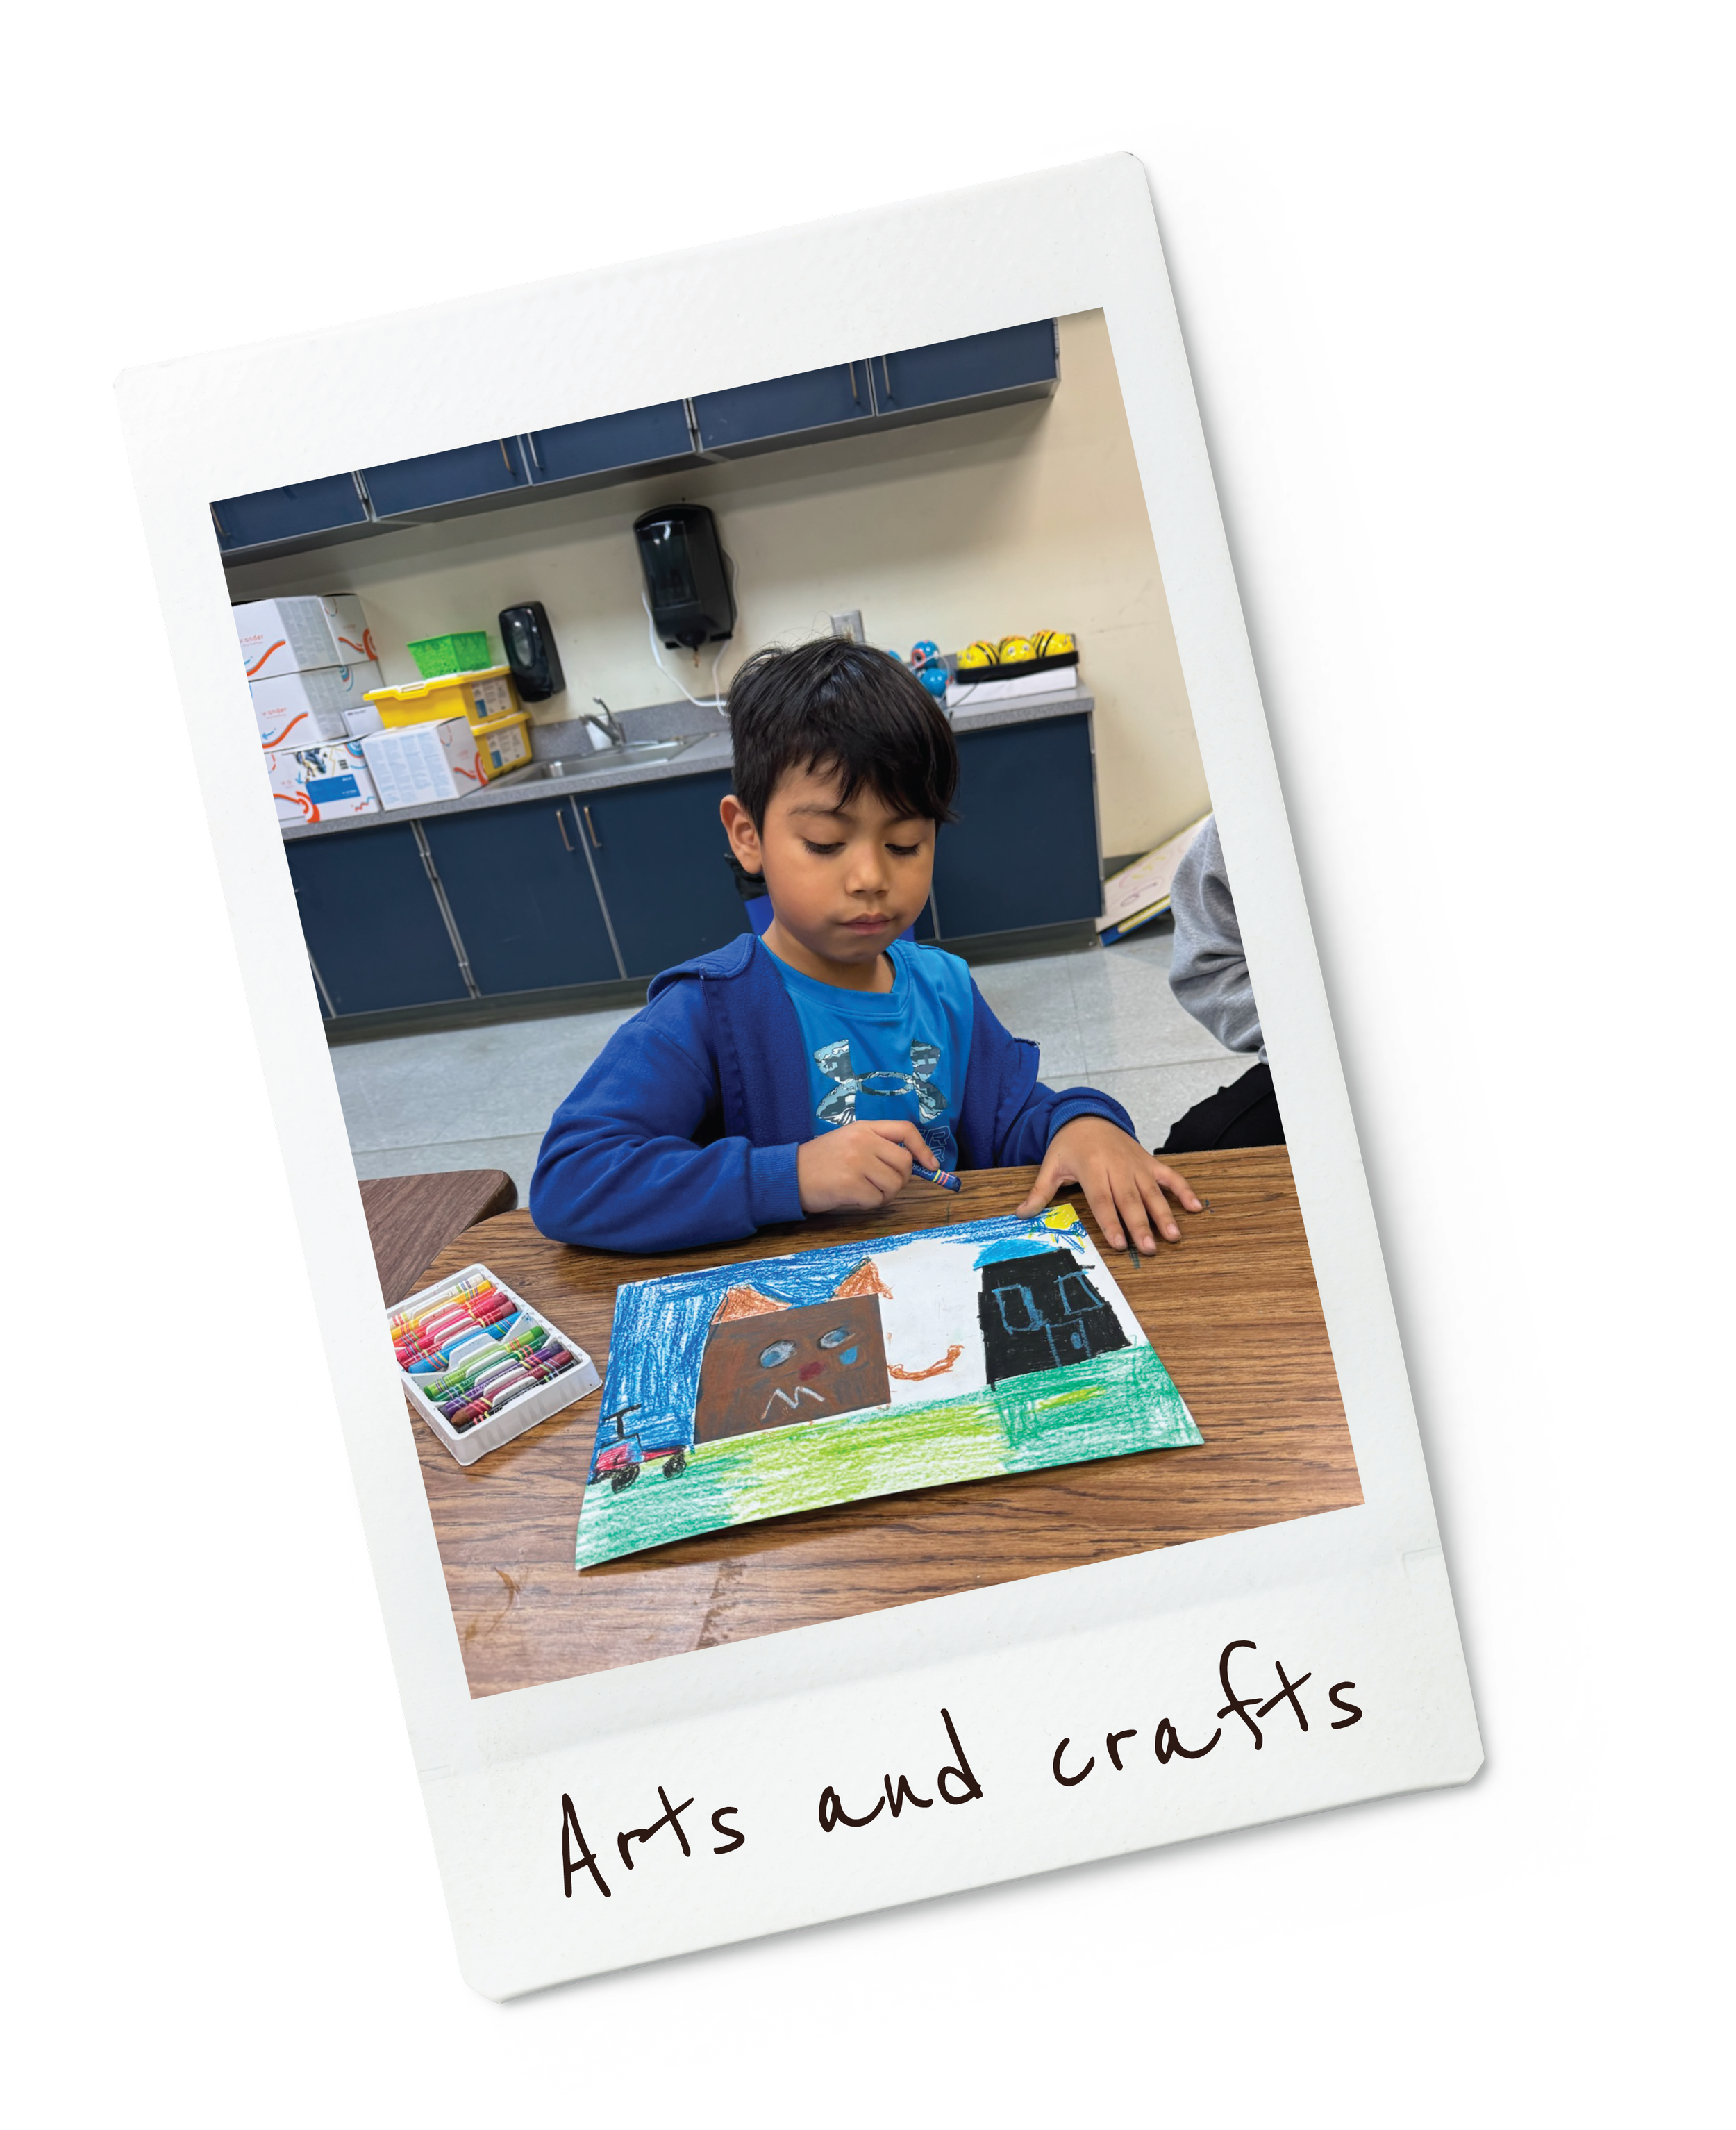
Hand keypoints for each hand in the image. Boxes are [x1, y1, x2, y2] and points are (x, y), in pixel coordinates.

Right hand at [797, 1120, 939, 1212]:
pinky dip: (868, 1203)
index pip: (905, 1130)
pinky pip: (876, 1200)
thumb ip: (877, 1147)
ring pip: (893, 1184)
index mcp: (864, 1127)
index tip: (930, 1165)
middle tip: (883, 1185)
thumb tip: (914, 1166)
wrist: (788, 1175)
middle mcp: (862, 1141)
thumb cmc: (821, 1162)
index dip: (923, 1149)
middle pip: (904, 1163)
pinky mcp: (850, 1183)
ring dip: (883, 1194)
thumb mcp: (849, 1141)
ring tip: (863, 1191)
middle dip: (900, 1179)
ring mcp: (856, 1161)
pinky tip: (851, 1197)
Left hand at [1015, 1117, 1202, 1251]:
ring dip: (1164, 1214)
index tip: (1120, 1243)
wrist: (1089, 1116)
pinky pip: (1170, 1176)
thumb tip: (1021, 1215)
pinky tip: (1195, 1208)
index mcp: (1092, 1168)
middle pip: (1130, 1200)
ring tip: (1173, 1236)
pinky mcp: (1149, 1162)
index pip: (1103, 1200)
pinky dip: (1183, 1190)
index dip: (1111, 1222)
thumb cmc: (1069, 1145)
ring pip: (1152, 1192)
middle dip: (1140, 1225)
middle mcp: (1117, 1166)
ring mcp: (1136, 1164)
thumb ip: (1039, 1192)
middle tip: (1150, 1249)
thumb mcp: (1050, 1166)